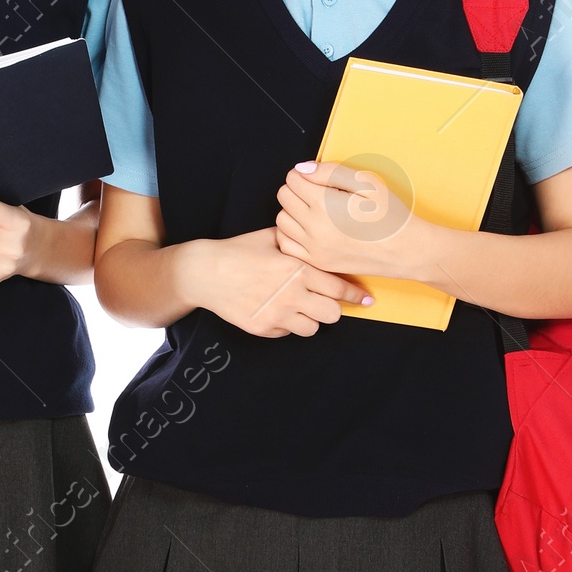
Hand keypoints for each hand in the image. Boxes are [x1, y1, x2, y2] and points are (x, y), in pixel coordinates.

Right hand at [182, 226, 363, 337]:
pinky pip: (288, 333)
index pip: (339, 288)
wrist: (204, 273)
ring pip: (312, 328)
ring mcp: (277, 315)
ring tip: (299, 307)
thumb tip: (317, 238)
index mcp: (298, 269)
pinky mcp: (263, 329)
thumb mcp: (271, 237)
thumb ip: (298, 241)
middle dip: (332, 308)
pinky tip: (276, 311)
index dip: (356, 295)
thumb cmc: (237, 252)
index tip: (366, 300)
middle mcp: (292, 295)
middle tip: (325, 302)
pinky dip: (287, 325)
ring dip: (310, 318)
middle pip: (333, 314)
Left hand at [275, 159, 441, 283]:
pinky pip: (286, 244)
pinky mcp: (317, 262)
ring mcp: (313, 248)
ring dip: (292, 211)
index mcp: (324, 205)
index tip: (317, 178)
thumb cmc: (389, 215)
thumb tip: (302, 169)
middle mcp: (314, 228)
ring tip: (312, 209)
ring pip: (282, 221)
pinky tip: (307, 228)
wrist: (405, 250)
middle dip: (296, 189)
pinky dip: (291, 233)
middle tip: (316, 191)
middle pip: (284, 198)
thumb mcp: (366, 182)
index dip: (303, 174)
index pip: (292, 180)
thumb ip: (331, 172)